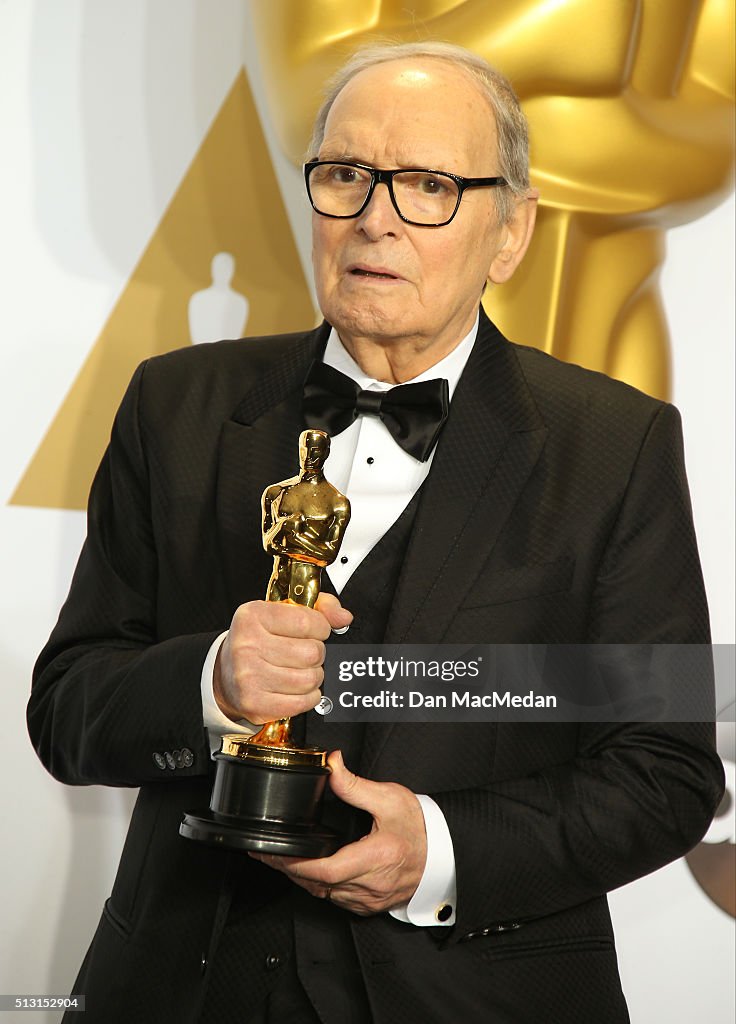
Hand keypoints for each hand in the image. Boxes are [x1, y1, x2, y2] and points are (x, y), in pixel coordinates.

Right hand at [213, 594, 351, 722]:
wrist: (225, 674)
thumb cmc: (258, 640)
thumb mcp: (282, 612)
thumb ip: (320, 607)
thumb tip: (344, 618)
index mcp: (253, 616)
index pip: (308, 622)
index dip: (321, 628)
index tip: (315, 631)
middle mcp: (247, 645)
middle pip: (312, 653)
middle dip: (316, 654)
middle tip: (304, 653)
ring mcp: (248, 676)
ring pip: (310, 679)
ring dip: (313, 676)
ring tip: (300, 670)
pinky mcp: (255, 703)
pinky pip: (302, 702)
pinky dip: (308, 697)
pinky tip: (297, 689)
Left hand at [251, 750, 426, 914]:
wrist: (444, 854)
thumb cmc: (421, 829)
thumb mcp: (390, 798)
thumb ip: (355, 784)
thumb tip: (333, 764)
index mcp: (375, 858)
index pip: (324, 869)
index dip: (294, 863)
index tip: (273, 852)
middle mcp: (370, 885)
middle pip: (316, 884)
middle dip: (288, 868)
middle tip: (265, 853)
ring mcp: (369, 899)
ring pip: (324, 894)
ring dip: (301, 878)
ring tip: (280, 858)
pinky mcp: (369, 905)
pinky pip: (335, 899)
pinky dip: (319, 886)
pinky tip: (309, 871)